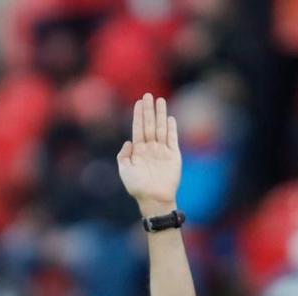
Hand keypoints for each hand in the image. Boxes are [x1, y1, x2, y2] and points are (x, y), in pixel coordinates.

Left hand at [117, 93, 181, 214]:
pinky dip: (172, 128)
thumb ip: (123, 155)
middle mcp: (151, 148)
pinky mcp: (174, 156)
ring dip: (160, 114)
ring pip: (161, 128)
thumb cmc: (137, 187)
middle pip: (150, 124)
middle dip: (149, 110)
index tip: (138, 102)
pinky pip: (173, 139)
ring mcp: (162, 151)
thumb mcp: (124, 170)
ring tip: (160, 100)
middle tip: (148, 95)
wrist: (153, 198)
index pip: (138, 128)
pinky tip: (169, 118)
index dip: (138, 115)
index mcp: (138, 151)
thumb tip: (128, 141)